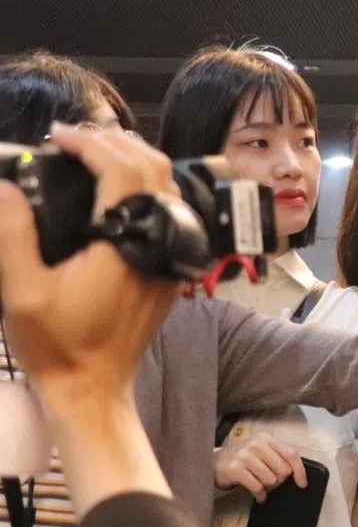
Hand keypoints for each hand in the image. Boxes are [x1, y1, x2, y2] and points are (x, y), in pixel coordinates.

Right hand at [0, 123, 181, 414]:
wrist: (94, 390)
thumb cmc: (59, 347)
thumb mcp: (22, 291)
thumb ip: (13, 234)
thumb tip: (5, 185)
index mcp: (127, 246)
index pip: (123, 172)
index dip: (91, 144)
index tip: (58, 136)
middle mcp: (159, 246)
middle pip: (154, 169)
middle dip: (116, 144)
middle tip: (74, 138)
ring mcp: (171, 258)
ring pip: (168, 188)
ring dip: (133, 161)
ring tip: (91, 152)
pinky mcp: (170, 269)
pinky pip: (170, 212)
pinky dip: (146, 187)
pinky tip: (114, 188)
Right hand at [215, 431, 306, 501]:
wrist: (215, 462)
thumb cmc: (243, 459)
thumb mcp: (262, 452)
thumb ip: (278, 458)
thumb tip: (297, 474)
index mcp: (266, 439)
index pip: (291, 454)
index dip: (300, 471)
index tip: (302, 484)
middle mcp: (256, 444)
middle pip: (283, 470)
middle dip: (279, 481)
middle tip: (269, 483)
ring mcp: (245, 456)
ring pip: (271, 480)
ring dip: (268, 488)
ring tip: (260, 485)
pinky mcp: (235, 469)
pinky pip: (257, 487)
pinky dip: (260, 494)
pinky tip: (258, 495)